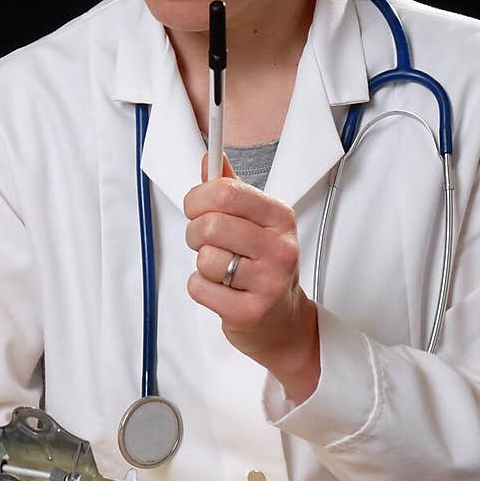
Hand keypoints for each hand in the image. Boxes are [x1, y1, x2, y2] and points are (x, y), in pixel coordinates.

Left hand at [183, 152, 320, 401]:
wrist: (284, 322)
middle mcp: (279, 248)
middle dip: (194, 233)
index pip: (227, 193)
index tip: (195, 207)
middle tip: (203, 241)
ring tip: (219, 269)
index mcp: (279, 218)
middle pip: (210, 225)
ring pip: (204, 258)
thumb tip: (209, 159)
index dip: (198, 198)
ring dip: (201, 264)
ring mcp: (268, 282)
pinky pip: (200, 288)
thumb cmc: (264, 267)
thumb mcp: (255, 224)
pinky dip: (201, 288)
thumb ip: (231, 190)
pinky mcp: (251, 311)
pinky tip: (221, 290)